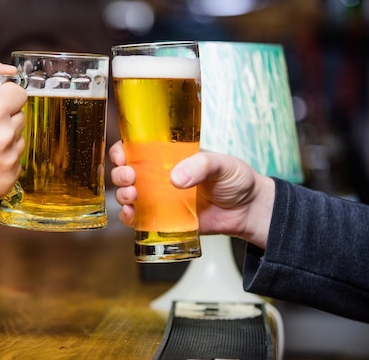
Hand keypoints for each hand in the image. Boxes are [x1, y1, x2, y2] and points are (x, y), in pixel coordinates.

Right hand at [0, 53, 26, 206]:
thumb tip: (10, 71)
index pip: (19, 94)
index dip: (3, 97)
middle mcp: (5, 135)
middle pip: (20, 117)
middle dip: (4, 118)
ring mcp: (7, 159)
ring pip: (19, 140)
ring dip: (4, 140)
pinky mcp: (7, 179)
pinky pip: (16, 163)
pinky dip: (2, 161)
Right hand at [109, 140, 274, 248]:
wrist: (248, 211)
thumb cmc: (236, 180)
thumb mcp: (221, 164)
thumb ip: (200, 165)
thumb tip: (176, 178)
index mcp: (168, 156)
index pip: (136, 149)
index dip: (122, 150)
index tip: (123, 156)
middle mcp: (158, 176)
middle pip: (126, 172)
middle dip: (120, 174)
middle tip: (129, 177)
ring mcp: (159, 199)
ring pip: (128, 196)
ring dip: (122, 195)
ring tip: (132, 196)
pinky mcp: (164, 220)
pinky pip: (139, 220)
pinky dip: (129, 218)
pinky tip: (131, 215)